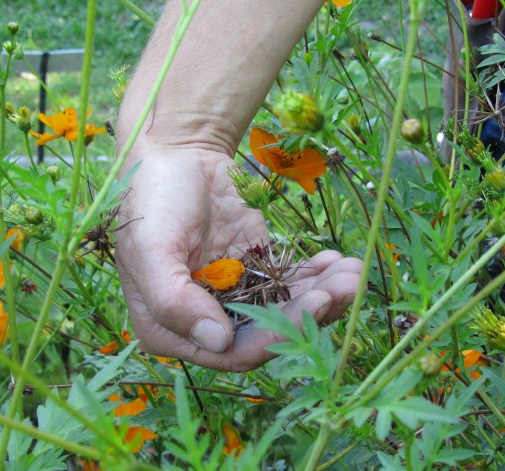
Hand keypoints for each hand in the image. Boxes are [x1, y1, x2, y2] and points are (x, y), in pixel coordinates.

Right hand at [116, 143, 361, 371]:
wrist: (176, 151)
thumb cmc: (153, 199)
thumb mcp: (151, 249)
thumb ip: (174, 301)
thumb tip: (218, 343)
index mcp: (170, 328)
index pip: (230, 353)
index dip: (275, 337)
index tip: (314, 306)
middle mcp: (204, 319)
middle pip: (266, 333)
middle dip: (310, 312)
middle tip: (346, 287)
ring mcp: (233, 293)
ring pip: (285, 308)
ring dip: (322, 294)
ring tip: (353, 273)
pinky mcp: (256, 267)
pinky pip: (290, 280)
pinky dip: (316, 275)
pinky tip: (337, 261)